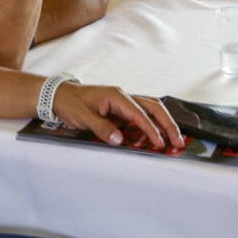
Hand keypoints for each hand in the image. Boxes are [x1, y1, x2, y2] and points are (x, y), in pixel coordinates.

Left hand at [53, 82, 184, 149]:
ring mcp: (123, 103)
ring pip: (150, 110)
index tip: (159, 142)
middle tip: (178, 141)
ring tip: (174, 140)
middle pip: (153, 108)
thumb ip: (102, 128)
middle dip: (168, 124)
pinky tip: (156, 138)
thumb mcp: (83, 116)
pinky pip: (141, 117)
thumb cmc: (70, 102)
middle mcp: (123, 97)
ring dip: (163, 124)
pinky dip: (151, 126)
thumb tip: (119, 139)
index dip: (151, 129)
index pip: (139, 113)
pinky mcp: (121, 110)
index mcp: (116, 96)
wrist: (59, 95)